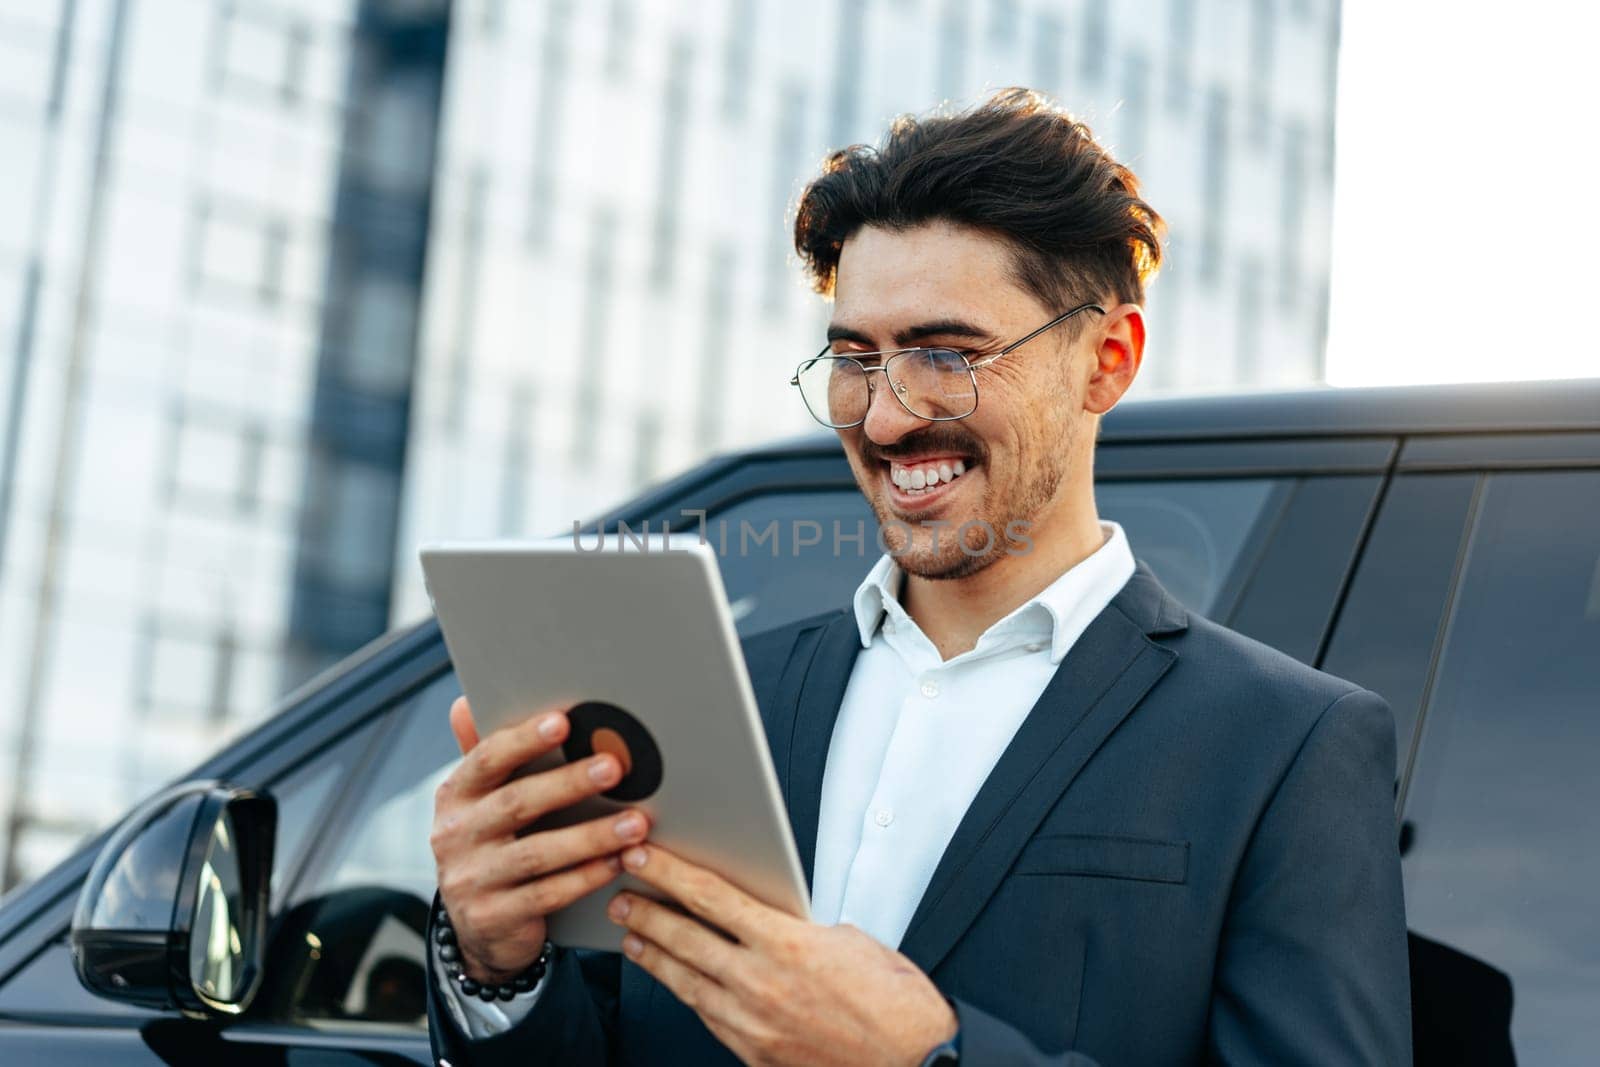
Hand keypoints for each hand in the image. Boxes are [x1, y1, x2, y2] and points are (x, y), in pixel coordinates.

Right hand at [429, 696, 652, 982]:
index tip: (563, 722)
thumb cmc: (494, 845)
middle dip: (570, 783)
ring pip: (538, 853)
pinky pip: (548, 895)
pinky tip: (619, 862)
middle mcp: (455, 836)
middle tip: (615, 768)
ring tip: (636, 822)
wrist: (478, 928)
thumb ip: (485, 757)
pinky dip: (587, 877)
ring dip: (592, 836)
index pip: (487, 760)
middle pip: (518, 803)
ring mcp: (471, 880)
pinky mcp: (493, 918)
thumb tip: (464, 703)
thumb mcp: (482, 803)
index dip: (524, 740)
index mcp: (455, 796)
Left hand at [605, 844, 957, 1066]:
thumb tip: (776, 923)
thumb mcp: (850, 942)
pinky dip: (688, 995)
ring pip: (687, 983)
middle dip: (647, 914)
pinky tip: (679, 984)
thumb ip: (801, 928)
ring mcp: (753, 1025)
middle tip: (621, 897)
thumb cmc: (895, 1006)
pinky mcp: (755, 1055)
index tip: (644, 860)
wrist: (914, 1066)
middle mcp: (760, 985)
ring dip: (655, 957)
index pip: (711, 898)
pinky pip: (709, 1018)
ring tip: (634, 938)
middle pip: (685, 940)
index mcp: (786, 945)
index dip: (669, 875)